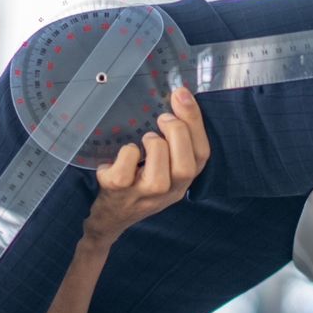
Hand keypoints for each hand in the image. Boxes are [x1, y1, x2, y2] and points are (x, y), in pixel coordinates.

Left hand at [86, 86, 210, 244]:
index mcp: (183, 182)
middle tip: (163, 118)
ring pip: (159, 176)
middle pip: (186, 166)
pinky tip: (128, 151)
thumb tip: (177, 98)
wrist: (110, 217)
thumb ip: (174, 142)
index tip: (181, 94)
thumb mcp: (163, 168)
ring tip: (146, 138)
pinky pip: (125, 172)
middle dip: (178, 132)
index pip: (202, 154)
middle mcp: (167, 193)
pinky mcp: (117, 193)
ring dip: (155, 146)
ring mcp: (142, 196)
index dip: (195, 121)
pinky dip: (128, 154)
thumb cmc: (138, 184)